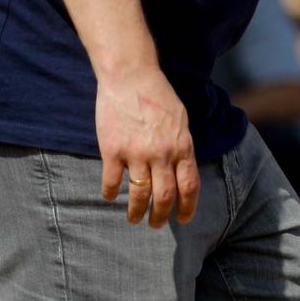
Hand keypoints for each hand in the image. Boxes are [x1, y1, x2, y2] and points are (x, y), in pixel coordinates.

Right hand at [95, 65, 197, 226]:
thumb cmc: (158, 95)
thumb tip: (183, 169)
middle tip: (155, 224)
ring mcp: (136, 153)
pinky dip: (110, 192)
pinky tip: (109, 197)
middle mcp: (162, 154)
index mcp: (182, 148)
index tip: (183, 219)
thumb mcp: (181, 121)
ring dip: (136, 211)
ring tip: (134, 219)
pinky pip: (112, 180)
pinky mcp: (112, 149)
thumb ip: (182, 146)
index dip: (187, 207)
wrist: (130, 76)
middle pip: (165, 196)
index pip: (189, 187)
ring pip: (139, 194)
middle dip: (161, 215)